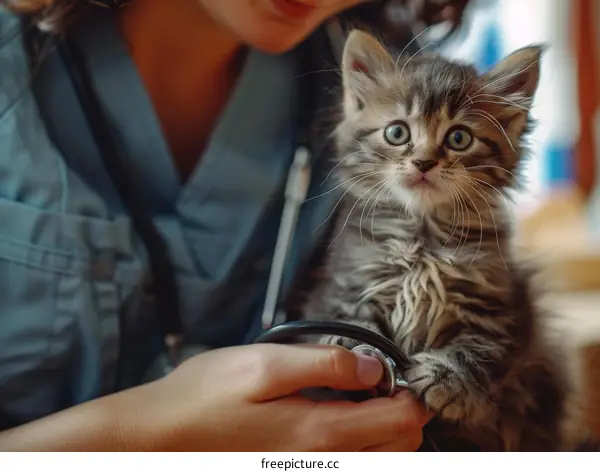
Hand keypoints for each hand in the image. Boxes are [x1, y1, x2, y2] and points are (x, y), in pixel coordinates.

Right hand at [147, 343, 431, 450]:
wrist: (160, 438)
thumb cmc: (207, 397)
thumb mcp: (265, 364)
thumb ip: (324, 364)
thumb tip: (373, 367)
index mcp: (321, 434)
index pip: (403, 422)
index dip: (408, 391)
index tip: (388, 370)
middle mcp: (325, 466)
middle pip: (400, 447)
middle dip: (399, 411)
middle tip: (369, 382)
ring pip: (379, 461)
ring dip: (381, 430)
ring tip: (351, 399)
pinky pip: (350, 466)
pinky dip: (359, 445)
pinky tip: (332, 421)